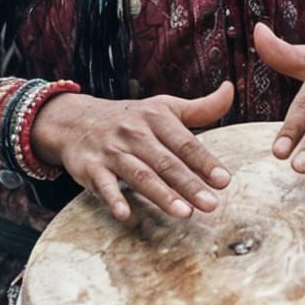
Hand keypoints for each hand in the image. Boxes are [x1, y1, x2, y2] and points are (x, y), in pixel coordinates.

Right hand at [31, 81, 234, 222]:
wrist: (74, 120)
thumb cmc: (129, 118)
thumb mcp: (163, 107)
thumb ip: (200, 107)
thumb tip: (230, 90)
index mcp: (156, 119)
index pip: (185, 143)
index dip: (204, 162)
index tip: (223, 181)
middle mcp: (135, 134)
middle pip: (166, 162)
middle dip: (189, 184)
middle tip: (211, 205)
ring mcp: (112, 151)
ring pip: (140, 175)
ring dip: (161, 194)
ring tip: (184, 213)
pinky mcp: (91, 168)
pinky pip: (103, 185)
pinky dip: (113, 199)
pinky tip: (125, 215)